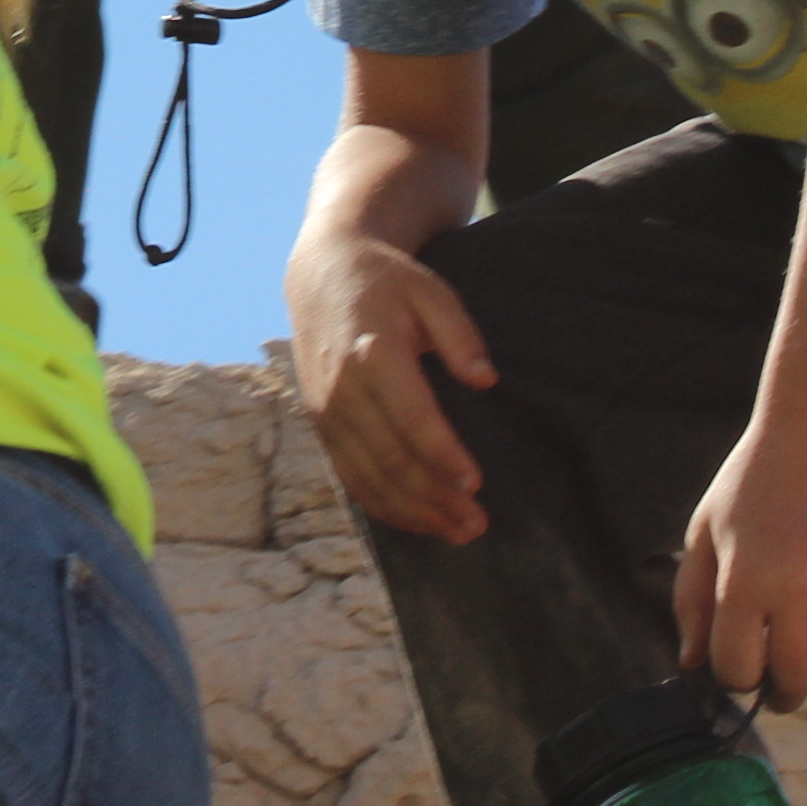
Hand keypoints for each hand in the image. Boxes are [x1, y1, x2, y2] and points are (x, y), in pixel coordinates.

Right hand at [284, 233, 495, 543]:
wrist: (321, 274)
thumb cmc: (387, 282)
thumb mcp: (430, 291)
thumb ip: (459, 334)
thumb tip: (486, 380)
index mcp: (373, 353)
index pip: (412, 418)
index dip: (444, 456)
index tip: (477, 484)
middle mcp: (343, 389)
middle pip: (392, 459)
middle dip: (436, 498)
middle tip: (478, 523)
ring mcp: (326, 411)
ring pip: (370, 478)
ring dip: (414, 512)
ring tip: (457, 531)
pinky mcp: (321, 425)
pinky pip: (351, 478)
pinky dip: (384, 506)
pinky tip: (418, 519)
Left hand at [671, 412, 806, 713]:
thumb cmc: (751, 480)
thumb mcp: (705, 532)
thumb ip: (692, 601)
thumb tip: (692, 663)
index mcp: (744, 584)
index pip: (738, 670)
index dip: (731, 678)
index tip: (732, 669)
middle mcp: (797, 596)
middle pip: (792, 683)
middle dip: (777, 693)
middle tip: (769, 687)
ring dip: (805, 653)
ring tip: (790, 613)